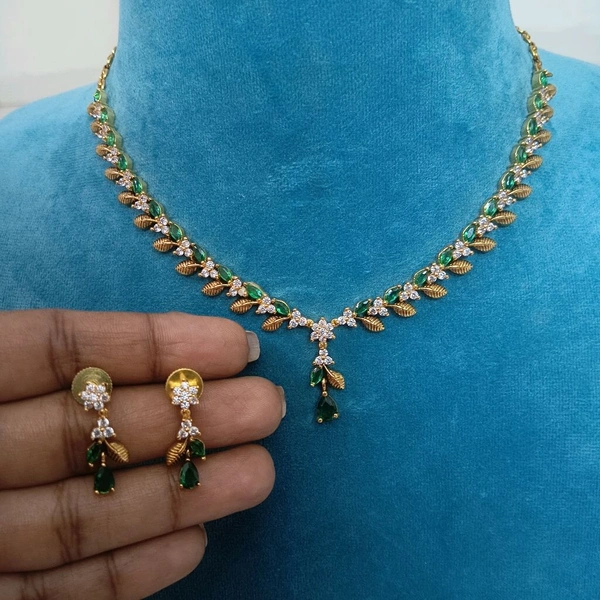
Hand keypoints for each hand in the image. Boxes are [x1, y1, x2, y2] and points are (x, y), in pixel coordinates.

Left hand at [0, 309, 283, 598]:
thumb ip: (18, 355)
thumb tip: (109, 362)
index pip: (60, 351)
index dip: (149, 343)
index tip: (232, 346)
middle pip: (92, 428)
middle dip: (186, 416)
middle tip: (269, 407)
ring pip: (87, 509)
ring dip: (177, 495)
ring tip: (259, 476)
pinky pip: (61, 586)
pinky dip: (124, 570)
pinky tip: (191, 545)